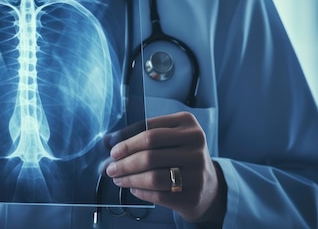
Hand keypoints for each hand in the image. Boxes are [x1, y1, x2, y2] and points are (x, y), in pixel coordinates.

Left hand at [105, 112, 225, 225]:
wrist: (208, 185)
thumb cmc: (181, 155)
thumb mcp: (170, 137)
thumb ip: (141, 136)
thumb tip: (108, 141)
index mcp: (187, 123)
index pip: (148, 128)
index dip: (125, 139)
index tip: (111, 148)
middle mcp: (196, 144)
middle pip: (149, 152)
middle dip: (124, 161)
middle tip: (110, 167)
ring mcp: (197, 171)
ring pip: (152, 175)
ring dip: (129, 178)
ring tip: (117, 178)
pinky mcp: (193, 194)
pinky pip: (158, 194)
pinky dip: (140, 191)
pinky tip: (132, 188)